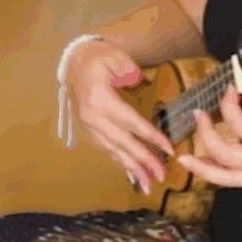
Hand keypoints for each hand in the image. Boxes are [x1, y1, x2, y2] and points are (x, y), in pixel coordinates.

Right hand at [66, 39, 172, 193]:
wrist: (73, 59)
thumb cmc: (98, 56)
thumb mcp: (116, 57)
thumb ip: (130, 72)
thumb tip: (141, 84)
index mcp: (101, 99)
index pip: (131, 122)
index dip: (151, 137)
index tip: (168, 150)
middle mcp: (93, 116)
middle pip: (122, 142)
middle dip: (143, 161)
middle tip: (161, 176)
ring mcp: (88, 124)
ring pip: (112, 150)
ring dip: (131, 168)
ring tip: (147, 184)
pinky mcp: (88, 128)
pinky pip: (105, 148)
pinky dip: (118, 161)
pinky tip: (130, 173)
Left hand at [180, 89, 241, 190]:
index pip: (240, 123)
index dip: (230, 103)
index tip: (230, 90)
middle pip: (224, 154)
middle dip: (206, 133)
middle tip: (200, 115)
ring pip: (225, 178)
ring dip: (202, 168)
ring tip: (184, 158)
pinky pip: (236, 181)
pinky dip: (219, 174)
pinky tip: (207, 165)